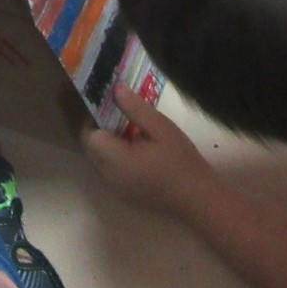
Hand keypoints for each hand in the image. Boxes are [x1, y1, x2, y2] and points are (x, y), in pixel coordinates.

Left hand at [83, 85, 213, 219]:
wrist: (198, 198)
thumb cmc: (180, 161)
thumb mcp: (161, 128)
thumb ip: (135, 108)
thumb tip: (115, 89)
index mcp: (115, 160)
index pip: (88, 135)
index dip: (94, 118)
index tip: (109, 105)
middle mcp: (108, 176)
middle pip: (91, 148)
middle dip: (99, 129)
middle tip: (119, 112)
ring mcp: (115, 188)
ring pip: (98, 159)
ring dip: (107, 143)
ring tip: (129, 128)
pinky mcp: (123, 194)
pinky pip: (108, 170)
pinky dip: (114, 157)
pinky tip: (136, 149)